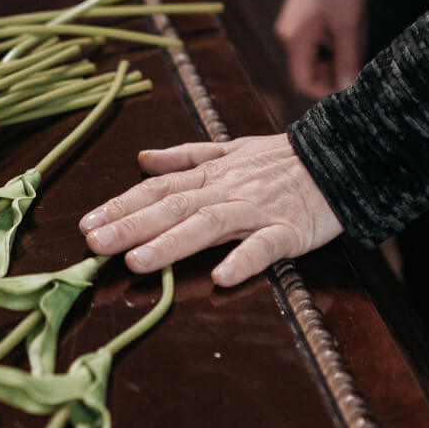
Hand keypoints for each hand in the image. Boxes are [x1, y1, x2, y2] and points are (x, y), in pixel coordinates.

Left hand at [79, 135, 343, 286]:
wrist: (341, 157)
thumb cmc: (283, 160)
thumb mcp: (231, 149)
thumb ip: (186, 157)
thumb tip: (142, 159)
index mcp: (211, 175)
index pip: (157, 189)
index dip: (121, 205)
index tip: (87, 223)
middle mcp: (226, 191)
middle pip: (172, 206)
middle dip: (130, 225)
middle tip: (94, 243)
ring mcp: (257, 211)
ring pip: (208, 225)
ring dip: (171, 243)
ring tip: (137, 262)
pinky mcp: (289, 231)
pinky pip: (264, 246)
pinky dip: (243, 260)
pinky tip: (222, 277)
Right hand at [274, 0, 365, 99]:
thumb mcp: (347, 27)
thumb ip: (347, 60)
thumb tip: (347, 89)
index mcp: (294, 41)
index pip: (303, 82)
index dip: (325, 91)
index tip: (349, 87)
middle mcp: (290, 37)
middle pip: (309, 70)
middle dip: (333, 74)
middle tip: (357, 67)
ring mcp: (296, 27)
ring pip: (315, 57)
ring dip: (335, 60)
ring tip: (356, 49)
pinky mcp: (304, 18)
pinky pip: (317, 42)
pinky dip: (332, 46)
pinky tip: (349, 36)